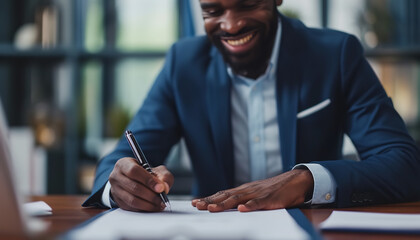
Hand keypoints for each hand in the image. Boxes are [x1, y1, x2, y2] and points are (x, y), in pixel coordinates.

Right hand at [109, 157, 173, 211]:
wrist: (135, 181)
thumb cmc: (146, 174)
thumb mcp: (157, 170)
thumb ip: (164, 176)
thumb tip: (164, 188)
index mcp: (123, 164)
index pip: (134, 171)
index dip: (148, 180)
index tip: (160, 188)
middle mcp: (116, 176)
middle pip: (134, 187)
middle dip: (151, 195)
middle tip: (162, 198)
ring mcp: (115, 190)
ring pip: (132, 200)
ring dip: (149, 204)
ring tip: (160, 204)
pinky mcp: (118, 202)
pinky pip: (132, 208)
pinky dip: (144, 209)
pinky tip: (153, 207)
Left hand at [191, 169, 313, 211]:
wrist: (294, 181)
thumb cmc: (274, 190)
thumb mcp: (255, 194)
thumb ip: (243, 199)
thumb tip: (229, 207)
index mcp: (243, 190)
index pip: (222, 194)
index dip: (208, 198)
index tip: (195, 203)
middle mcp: (247, 190)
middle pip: (225, 196)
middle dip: (210, 201)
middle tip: (196, 205)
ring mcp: (257, 194)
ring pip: (238, 199)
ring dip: (223, 204)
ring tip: (212, 208)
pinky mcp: (269, 199)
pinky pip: (258, 203)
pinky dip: (249, 205)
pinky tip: (242, 209)